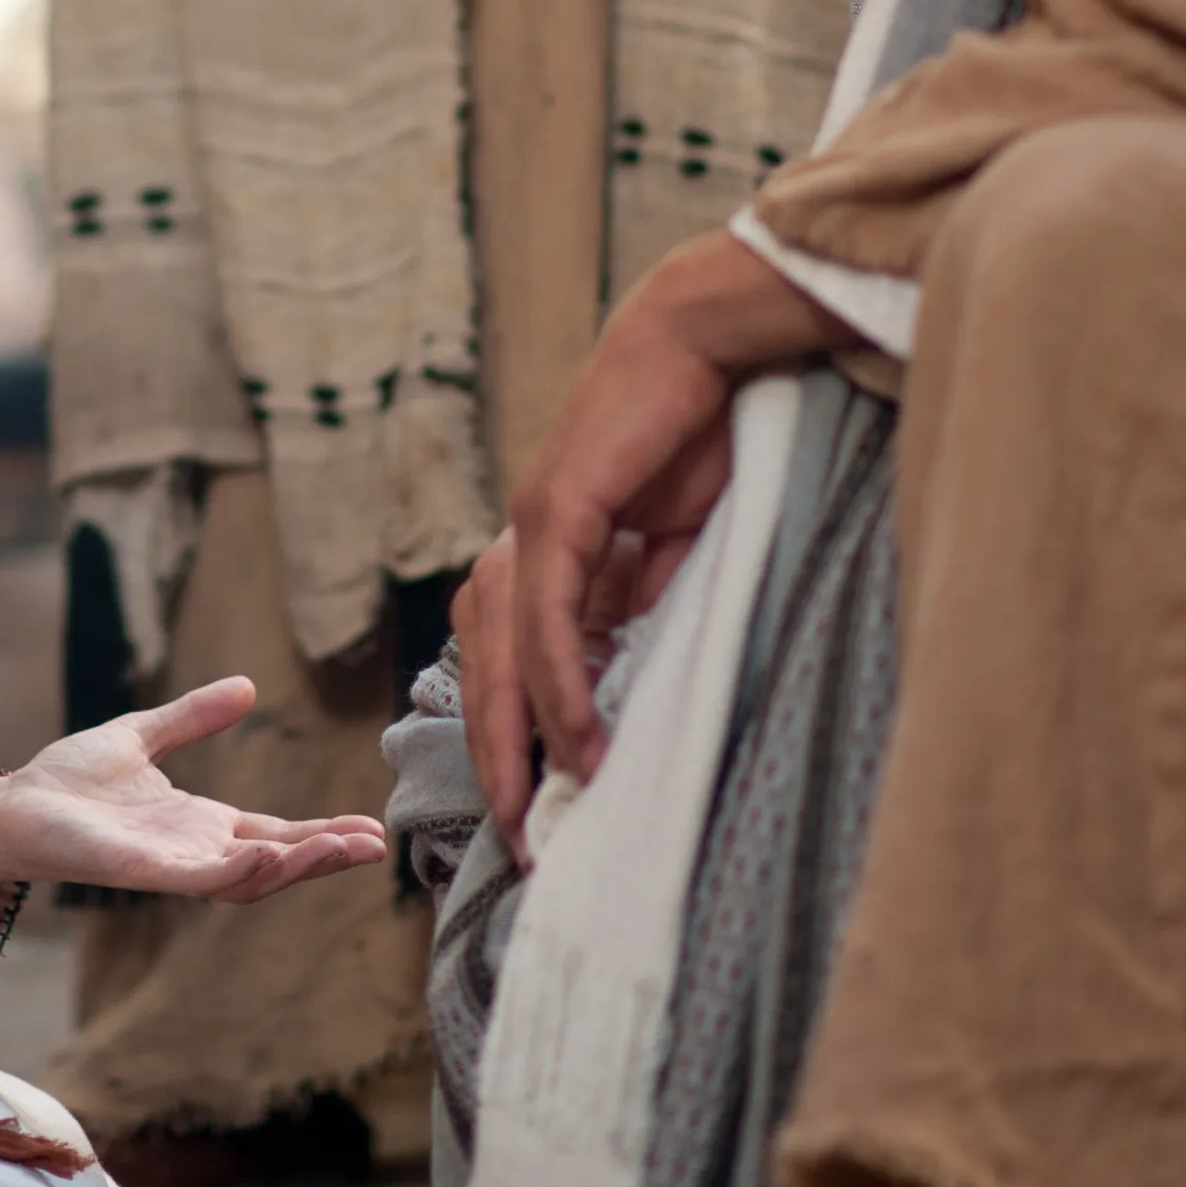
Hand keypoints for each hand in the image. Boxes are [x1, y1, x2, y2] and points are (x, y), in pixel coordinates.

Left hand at [0, 678, 384, 899]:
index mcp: (200, 825)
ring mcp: (172, 867)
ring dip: (297, 867)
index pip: (275, 834)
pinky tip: (271, 857)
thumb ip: (193, 716)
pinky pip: (201, 879)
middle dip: (325, 857)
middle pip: (276, 862)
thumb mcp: (143, 734)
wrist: (11, 804)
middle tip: (375, 846)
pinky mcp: (143, 874)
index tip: (368, 827)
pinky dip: (240, 872)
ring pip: (249, 878)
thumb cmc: (68, 780)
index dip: (319, 833)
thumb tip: (247, 686)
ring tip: (343, 849)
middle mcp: (194, 852)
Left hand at [472, 230, 842, 858]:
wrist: (700, 346)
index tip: (535, 812)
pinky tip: (578, 738)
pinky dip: (561, 683)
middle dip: (500, 763)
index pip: (503, 666)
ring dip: (521, 739)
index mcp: (537, 555)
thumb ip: (640, 605)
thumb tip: (629, 674)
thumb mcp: (668, 546)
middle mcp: (517, 545)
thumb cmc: (691, 434)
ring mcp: (528, 526)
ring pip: (505, 656)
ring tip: (544, 809)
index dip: (513, 740)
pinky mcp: (556, 510)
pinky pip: (548, 617)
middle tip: (524, 841)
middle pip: (485, 674)